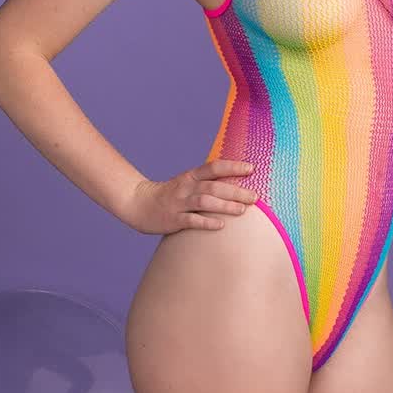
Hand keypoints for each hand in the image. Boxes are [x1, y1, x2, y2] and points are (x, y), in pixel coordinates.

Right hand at [126, 159, 257, 234]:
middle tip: (255, 197)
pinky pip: (191, 220)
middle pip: (214, 186)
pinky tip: (221, 225)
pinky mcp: (173, 219)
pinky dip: (206, 222)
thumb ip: (206, 183)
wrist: (137, 203)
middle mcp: (186, 188)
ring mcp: (179, 203)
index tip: (251, 168)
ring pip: (204, 201)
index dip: (233, 167)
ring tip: (242, 210)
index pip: (214, 167)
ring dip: (224, 205)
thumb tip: (235, 184)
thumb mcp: (186, 184)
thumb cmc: (169, 196)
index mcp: (190, 177)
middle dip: (236, 191)